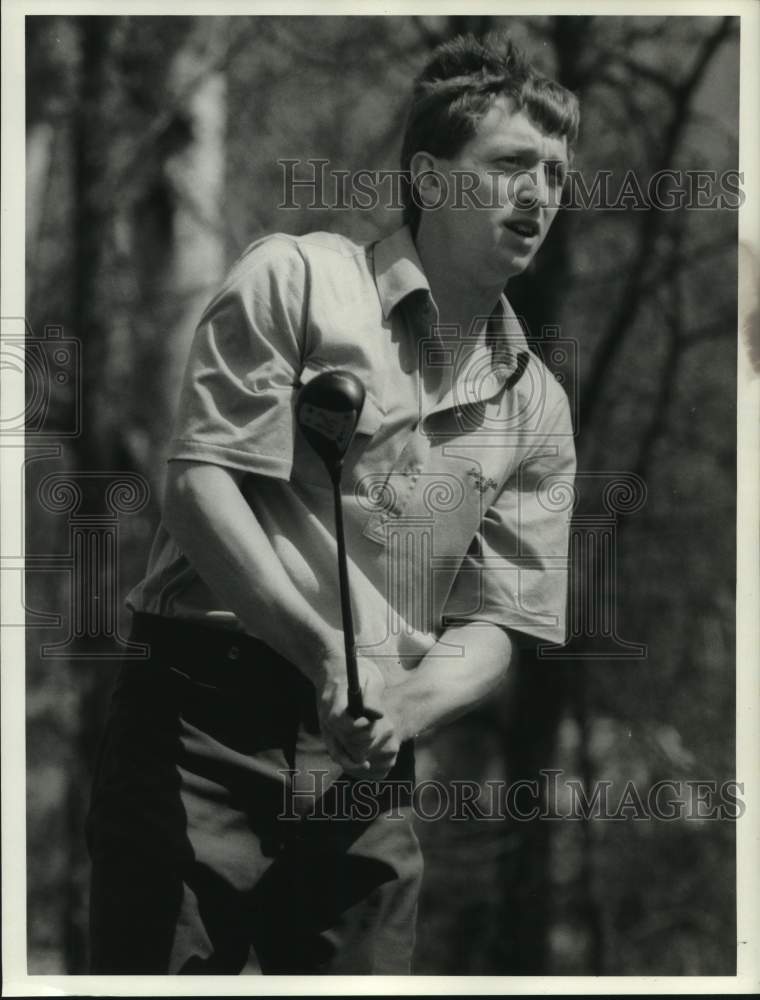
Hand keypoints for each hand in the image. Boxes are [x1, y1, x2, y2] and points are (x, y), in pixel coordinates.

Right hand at [316, 660, 403, 780]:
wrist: (330, 668)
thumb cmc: (354, 671)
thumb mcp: (369, 677)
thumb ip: (373, 697)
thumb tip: (378, 716)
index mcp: (336, 704)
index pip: (349, 726)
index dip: (364, 728)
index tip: (373, 721)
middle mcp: (327, 719)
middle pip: (348, 742)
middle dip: (366, 740)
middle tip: (376, 731)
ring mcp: (325, 727)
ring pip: (342, 752)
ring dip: (358, 754)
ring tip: (372, 755)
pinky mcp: (327, 732)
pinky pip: (335, 753)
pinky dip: (348, 761)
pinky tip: (362, 764)